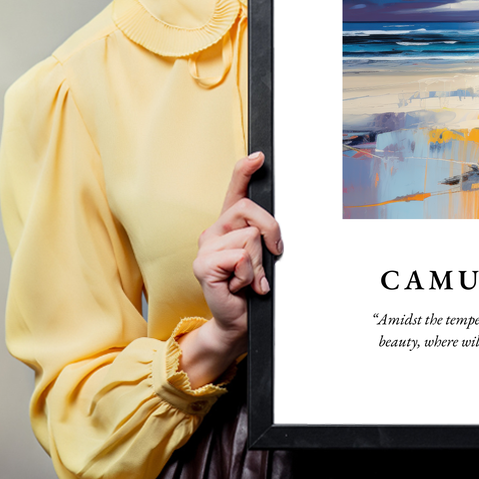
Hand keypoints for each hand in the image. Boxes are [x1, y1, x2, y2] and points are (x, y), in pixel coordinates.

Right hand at [178, 152, 282, 386]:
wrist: (238, 321)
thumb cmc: (252, 289)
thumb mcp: (263, 257)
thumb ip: (264, 237)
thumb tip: (274, 229)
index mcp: (229, 226)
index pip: (235, 190)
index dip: (245, 171)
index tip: (259, 156)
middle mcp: (214, 231)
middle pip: (250, 210)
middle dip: (271, 232)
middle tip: (272, 256)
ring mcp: (205, 248)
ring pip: (250, 237)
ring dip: (259, 263)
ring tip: (250, 279)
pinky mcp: (203, 265)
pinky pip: (240, 257)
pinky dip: (249, 275)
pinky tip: (240, 286)